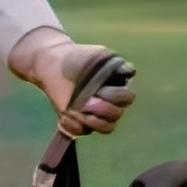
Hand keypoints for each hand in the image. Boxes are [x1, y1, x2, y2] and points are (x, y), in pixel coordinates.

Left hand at [8, 31, 135, 136]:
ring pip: (106, 128)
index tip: (100, 88)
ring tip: (78, 111)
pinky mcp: (78, 122)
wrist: (54, 63)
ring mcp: (94, 115)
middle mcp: (108, 104)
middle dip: (103, 108)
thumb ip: (117, 64)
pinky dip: (74, 126)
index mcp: (116, 88)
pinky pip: (82, 132)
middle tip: (88, 100)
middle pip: (116, 115)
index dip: (116, 96)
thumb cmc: (79, 58)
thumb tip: (131, 73)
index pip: (126, 99)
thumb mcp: (100, 55)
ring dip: (94, 121)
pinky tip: (66, 115)